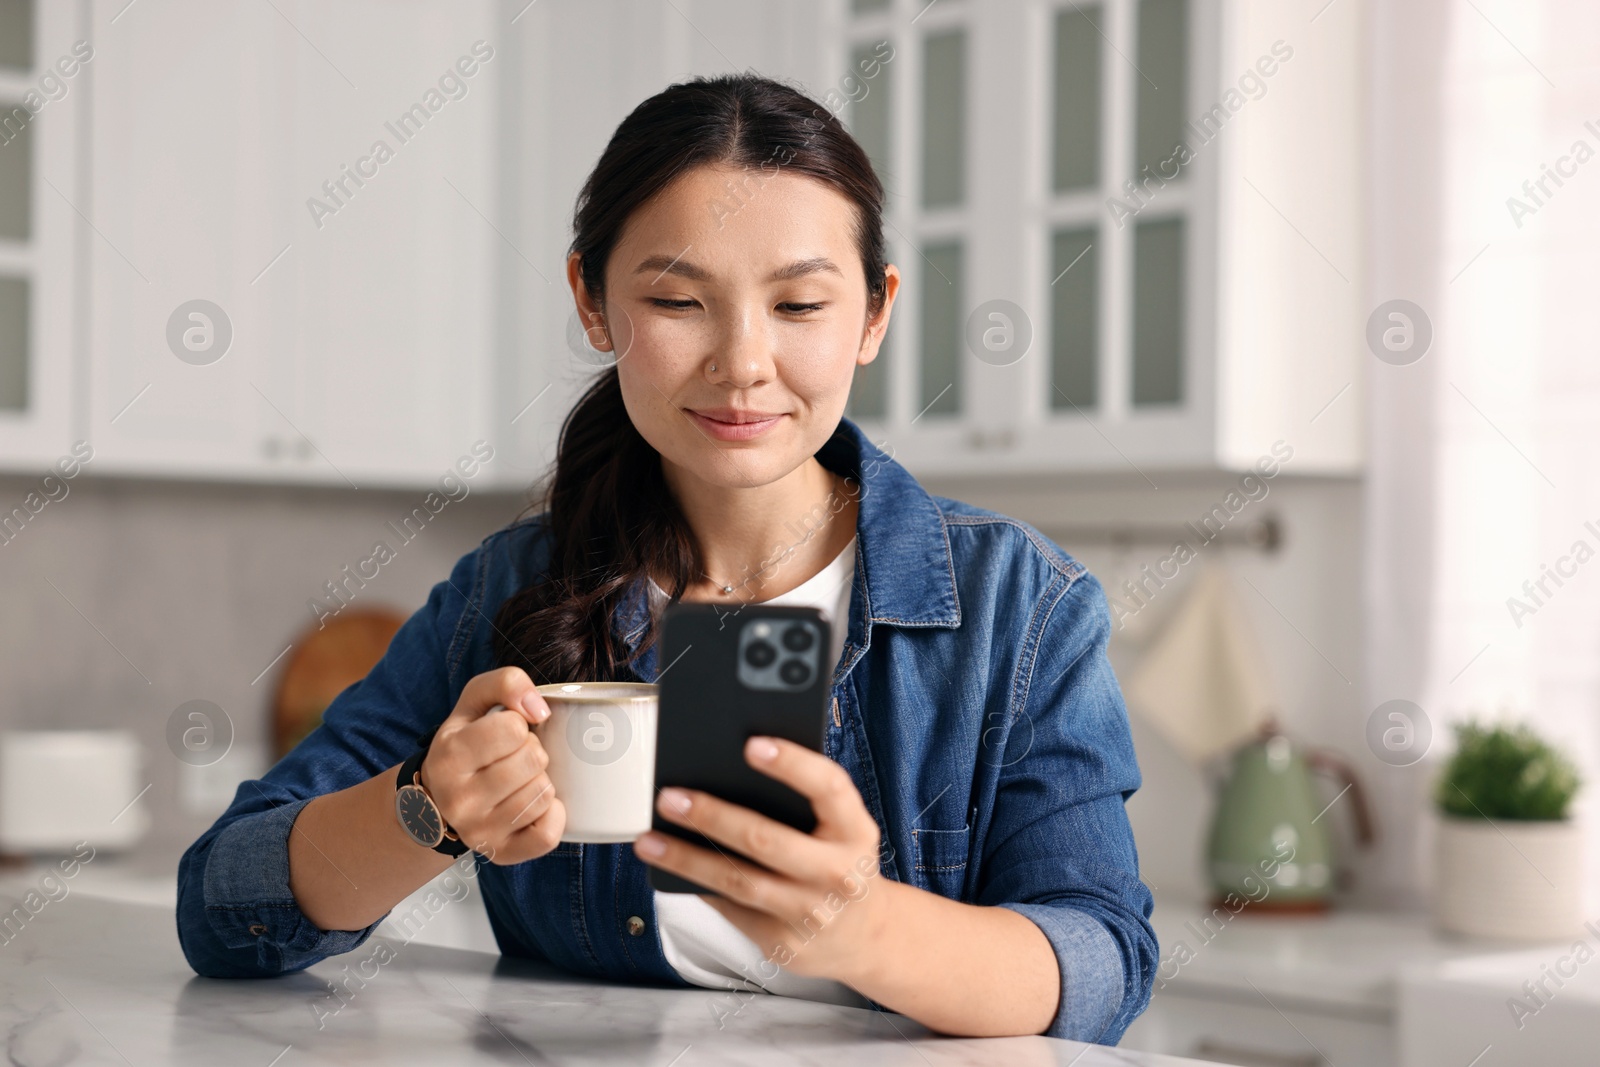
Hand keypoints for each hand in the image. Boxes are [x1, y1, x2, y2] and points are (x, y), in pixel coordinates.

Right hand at [419, 667, 565, 863]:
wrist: (435, 802)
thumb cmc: (464, 745)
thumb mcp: (472, 703)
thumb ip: (505, 683)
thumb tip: (540, 708)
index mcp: (448, 756)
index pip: (513, 728)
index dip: (518, 724)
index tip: (504, 733)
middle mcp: (458, 799)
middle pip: (533, 759)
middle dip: (532, 751)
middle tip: (513, 758)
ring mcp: (479, 832)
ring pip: (544, 793)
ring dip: (540, 780)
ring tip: (517, 780)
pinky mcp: (501, 854)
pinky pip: (549, 834)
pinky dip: (551, 815)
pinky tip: (532, 806)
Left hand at [632, 736, 891, 982]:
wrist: (862, 936)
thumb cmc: (839, 863)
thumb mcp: (841, 829)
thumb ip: (805, 801)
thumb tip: (730, 769)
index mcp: (855, 831)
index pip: (828, 788)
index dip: (792, 764)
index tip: (751, 744)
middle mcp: (838, 874)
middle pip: (766, 840)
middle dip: (712, 816)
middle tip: (670, 796)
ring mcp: (809, 913)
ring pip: (737, 881)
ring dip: (687, 859)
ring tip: (648, 840)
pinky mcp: (782, 942)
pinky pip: (731, 908)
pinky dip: (697, 885)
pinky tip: (669, 867)